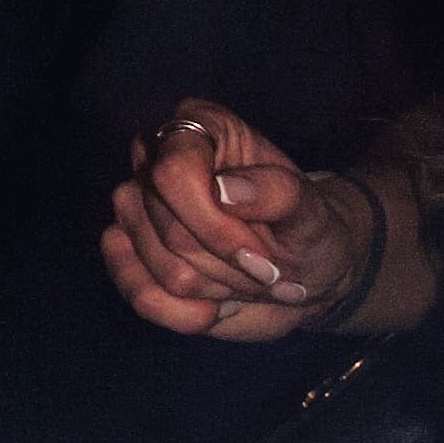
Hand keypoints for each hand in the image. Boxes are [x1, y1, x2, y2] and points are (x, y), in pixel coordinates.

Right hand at [104, 103, 375, 338]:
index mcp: (201, 128)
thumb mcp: (314, 212)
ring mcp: (137, 210)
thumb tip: (224, 190)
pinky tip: (212, 309)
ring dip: (215, 286)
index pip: (172, 173)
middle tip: (264, 267)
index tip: (262, 255)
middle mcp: (156, 160)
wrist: (303, 277)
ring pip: (160, 265)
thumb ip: (279, 193)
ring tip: (243, 276)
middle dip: (226, 261)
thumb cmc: (309, 231)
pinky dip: (183, 314)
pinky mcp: (130, 255)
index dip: (213, 224)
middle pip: (168, 227)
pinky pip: (139, 294)